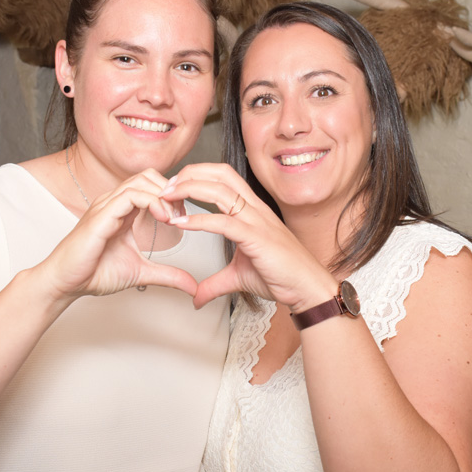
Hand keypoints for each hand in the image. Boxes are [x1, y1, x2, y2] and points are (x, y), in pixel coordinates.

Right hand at [37, 169, 197, 299]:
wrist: (66, 283)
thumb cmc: (95, 273)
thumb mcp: (142, 273)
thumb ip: (168, 275)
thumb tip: (193, 286)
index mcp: (124, 211)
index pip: (152, 186)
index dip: (173, 196)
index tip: (184, 218)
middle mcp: (115, 203)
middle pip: (149, 176)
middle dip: (172, 191)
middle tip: (182, 215)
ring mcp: (107, 206)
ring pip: (141, 181)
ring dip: (164, 196)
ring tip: (173, 218)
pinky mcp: (101, 215)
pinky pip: (129, 195)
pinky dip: (152, 201)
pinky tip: (162, 218)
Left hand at [161, 163, 336, 309]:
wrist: (307, 288)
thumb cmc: (281, 276)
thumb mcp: (238, 277)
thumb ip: (214, 284)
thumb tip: (196, 298)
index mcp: (252, 210)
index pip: (223, 177)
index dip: (197, 176)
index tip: (175, 189)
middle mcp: (254, 209)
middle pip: (219, 173)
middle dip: (189, 174)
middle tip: (165, 187)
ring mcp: (256, 221)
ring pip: (220, 190)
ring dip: (188, 189)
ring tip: (166, 198)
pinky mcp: (256, 237)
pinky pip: (223, 222)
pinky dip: (198, 220)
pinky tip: (180, 224)